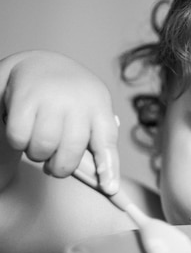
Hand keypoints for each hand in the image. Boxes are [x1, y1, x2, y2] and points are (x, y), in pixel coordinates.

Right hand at [0, 50, 119, 193]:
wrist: (39, 65)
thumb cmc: (69, 99)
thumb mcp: (88, 110)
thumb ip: (94, 139)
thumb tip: (103, 181)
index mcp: (99, 104)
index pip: (107, 140)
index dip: (108, 167)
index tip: (109, 188)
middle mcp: (77, 99)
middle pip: (72, 150)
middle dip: (61, 167)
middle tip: (54, 165)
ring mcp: (50, 97)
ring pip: (43, 147)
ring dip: (37, 154)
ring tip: (39, 141)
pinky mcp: (23, 98)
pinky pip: (19, 138)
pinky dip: (18, 142)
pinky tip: (24, 129)